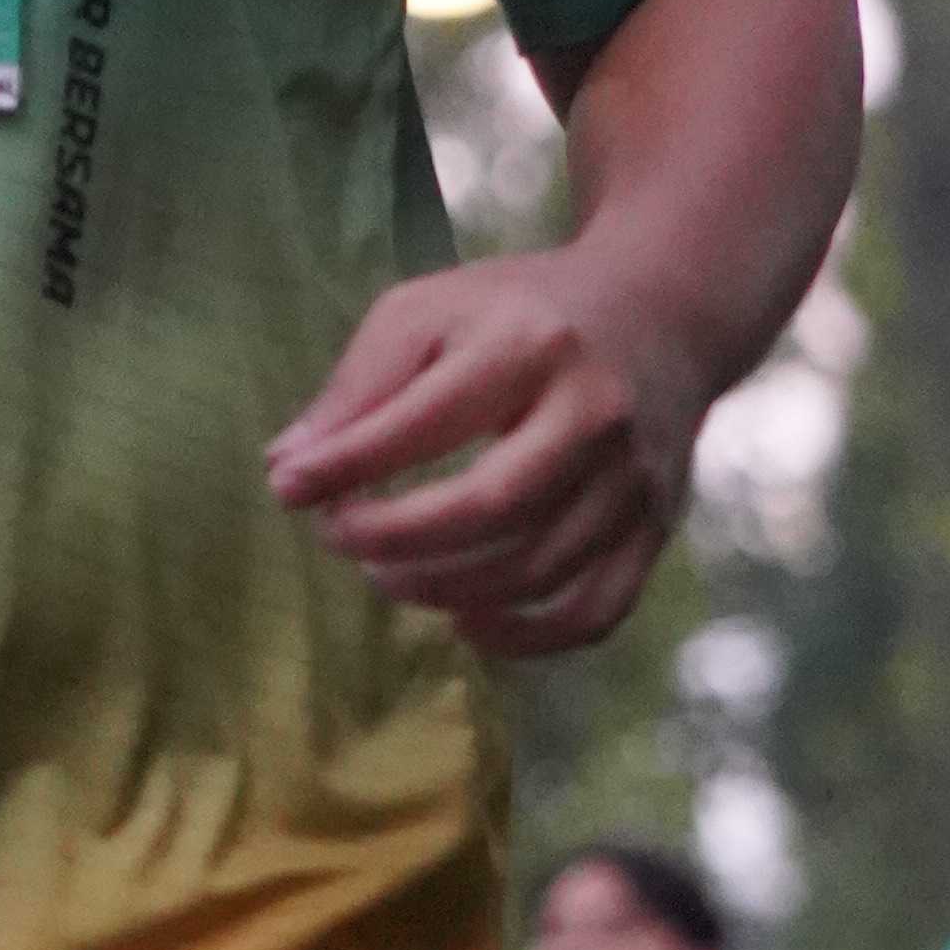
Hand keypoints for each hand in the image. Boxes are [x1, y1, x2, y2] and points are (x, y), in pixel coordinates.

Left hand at [267, 242, 704, 657]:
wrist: (661, 313)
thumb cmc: (518, 314)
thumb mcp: (431, 312)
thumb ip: (359, 385)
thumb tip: (289, 467)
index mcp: (532, 344)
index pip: (427, 420)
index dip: (348, 464)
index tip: (288, 488)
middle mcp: (595, 413)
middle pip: (491, 505)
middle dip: (396, 537)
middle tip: (338, 537)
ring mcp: (634, 478)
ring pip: (536, 568)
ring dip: (442, 589)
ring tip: (385, 573)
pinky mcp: (655, 528)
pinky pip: (593, 611)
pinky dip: (523, 637)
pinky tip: (463, 619)